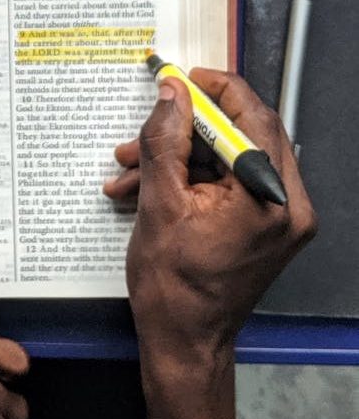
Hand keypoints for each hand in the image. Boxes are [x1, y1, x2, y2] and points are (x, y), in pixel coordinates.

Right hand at [103, 69, 315, 418]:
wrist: (184, 340)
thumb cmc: (174, 288)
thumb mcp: (159, 205)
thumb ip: (164, 142)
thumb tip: (170, 95)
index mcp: (269, 199)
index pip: (253, 119)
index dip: (215, 90)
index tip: (183, 78)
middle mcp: (288, 205)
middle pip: (244, 135)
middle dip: (188, 126)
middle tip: (152, 118)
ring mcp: (280, 217)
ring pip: (230, 158)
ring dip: (179, 154)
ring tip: (131, 165)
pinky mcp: (266, 225)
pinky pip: (229, 181)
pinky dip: (190, 177)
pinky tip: (146, 186)